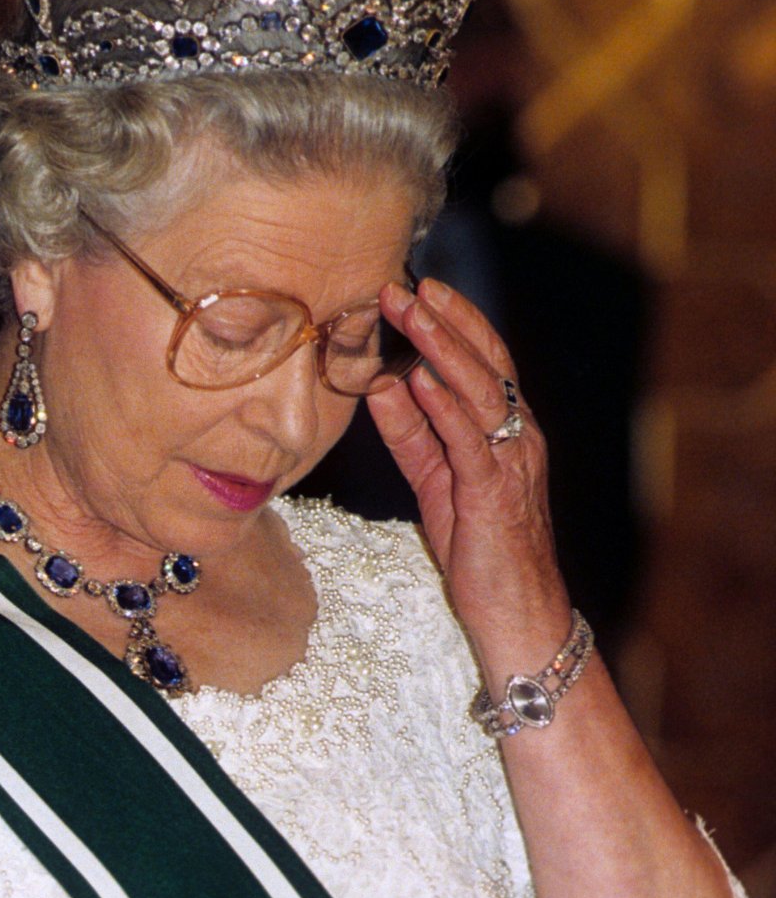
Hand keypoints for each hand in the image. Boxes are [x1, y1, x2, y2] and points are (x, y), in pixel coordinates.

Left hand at [368, 279, 570, 668]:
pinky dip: (445, 407)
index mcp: (505, 429)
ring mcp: (510, 462)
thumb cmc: (480, 550)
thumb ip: (411, 434)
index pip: (483, 361)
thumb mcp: (436, 481)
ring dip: (442, 349)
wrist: (516, 612)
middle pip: (484, 363)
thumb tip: (381, 385)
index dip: (452, 321)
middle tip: (404, 285)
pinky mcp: (494, 493)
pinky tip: (421, 380)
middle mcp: (516, 436)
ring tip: (411, 314)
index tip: (417, 288)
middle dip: (443, 321)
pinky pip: (469, 442)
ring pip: (478, 391)